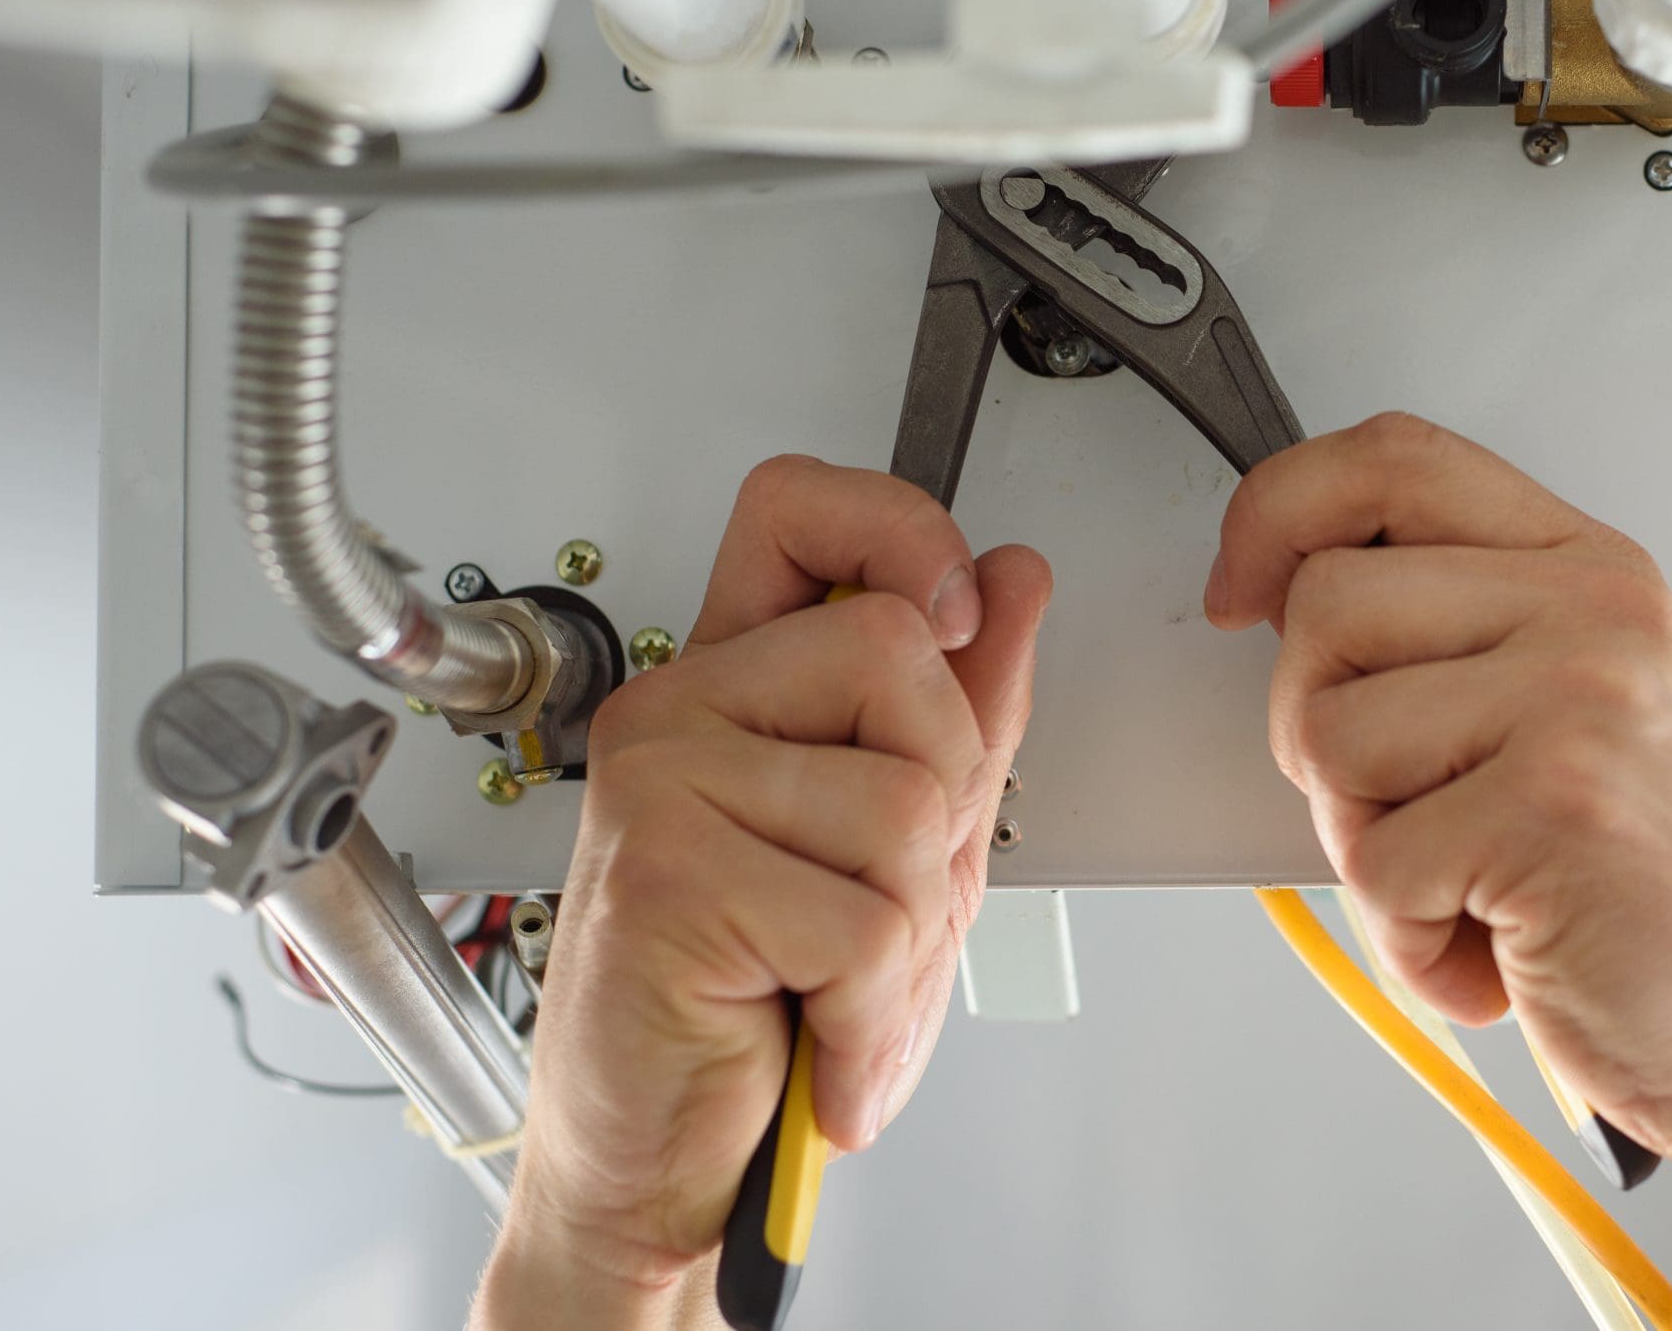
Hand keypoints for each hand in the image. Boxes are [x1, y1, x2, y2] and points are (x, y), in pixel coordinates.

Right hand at [477, 458, 1049, 1325]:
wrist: (658, 1164)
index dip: (899, 527)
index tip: (954, 612)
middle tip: (875, 901)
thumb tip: (1013, 581)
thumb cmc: (761, 1011)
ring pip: (905, 797)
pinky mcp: (667, 871)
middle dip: (942, 801)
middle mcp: (681, 709)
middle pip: (899, 653)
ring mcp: (662, 782)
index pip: (801, 507)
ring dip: (908, 933)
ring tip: (835, 982)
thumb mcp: (896, 849)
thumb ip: (960, 711)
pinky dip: (871, 1011)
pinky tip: (818, 1038)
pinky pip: (866, 917)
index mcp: (734, 683)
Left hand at [1205, 415, 1671, 1328]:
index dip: (1279, 510)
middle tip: (1414, 812)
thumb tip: (1279, 590)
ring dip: (1368, 846)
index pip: (1393, 459)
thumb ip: (1457, 631)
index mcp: (1591, 570)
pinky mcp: (1556, 806)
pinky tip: (1497, 946)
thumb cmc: (1661, 896)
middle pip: (1325, 603)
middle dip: (1318, 730)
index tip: (1238, 591)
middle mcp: (1595, 614)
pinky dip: (1409, 939)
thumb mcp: (1577, 713)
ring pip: (1328, 732)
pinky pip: (1374, 862)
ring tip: (1472, 883)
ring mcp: (1581, 700)